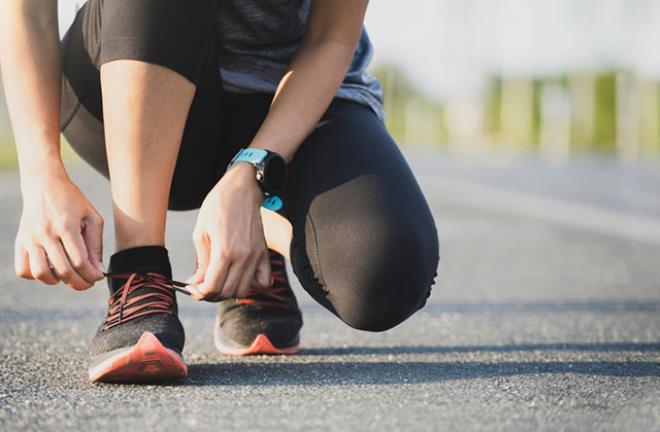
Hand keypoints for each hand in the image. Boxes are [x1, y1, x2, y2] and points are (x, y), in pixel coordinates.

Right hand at [14, 163, 104, 289]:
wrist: (44, 185)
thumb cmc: (73, 202)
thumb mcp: (92, 218)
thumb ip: (96, 245)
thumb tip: (97, 271)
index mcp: (66, 225)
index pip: (79, 260)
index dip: (91, 274)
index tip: (98, 277)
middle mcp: (45, 233)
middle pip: (63, 270)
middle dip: (79, 283)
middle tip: (87, 283)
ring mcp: (29, 238)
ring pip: (41, 273)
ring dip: (58, 281)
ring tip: (68, 275)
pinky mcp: (19, 242)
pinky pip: (23, 270)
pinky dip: (36, 275)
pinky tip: (50, 268)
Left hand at [186, 163, 270, 300]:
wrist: (241, 189)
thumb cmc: (218, 206)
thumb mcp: (201, 233)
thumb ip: (201, 262)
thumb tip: (196, 283)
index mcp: (224, 251)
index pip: (212, 287)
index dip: (200, 292)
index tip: (194, 289)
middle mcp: (243, 256)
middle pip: (227, 292)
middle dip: (212, 294)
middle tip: (203, 286)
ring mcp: (256, 256)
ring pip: (244, 290)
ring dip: (229, 291)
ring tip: (220, 281)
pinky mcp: (264, 253)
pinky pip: (264, 281)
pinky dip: (253, 285)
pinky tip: (241, 276)